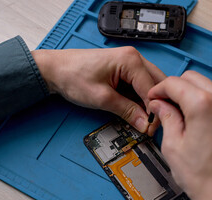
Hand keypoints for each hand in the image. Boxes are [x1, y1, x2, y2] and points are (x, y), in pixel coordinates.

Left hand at [31, 47, 164, 134]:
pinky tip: (136, 111)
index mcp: (131, 60)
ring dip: (148, 103)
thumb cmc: (73, 76)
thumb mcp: (102, 98)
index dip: (153, 112)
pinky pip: (139, 85)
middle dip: (156, 106)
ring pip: (150, 85)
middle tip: (150, 126)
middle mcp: (134, 58)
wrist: (55, 70)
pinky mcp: (124, 69)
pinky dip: (139, 99)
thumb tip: (144, 124)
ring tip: (143, 121)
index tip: (151, 129)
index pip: (152, 90)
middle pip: (156, 85)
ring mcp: (130, 62)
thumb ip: (126, 111)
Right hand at [148, 71, 211, 199]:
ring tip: (185, 117)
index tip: (153, 98)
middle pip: (194, 79)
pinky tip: (206, 127)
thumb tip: (159, 105)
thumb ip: (166, 117)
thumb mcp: (172, 145)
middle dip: (176, 88)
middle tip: (165, 105)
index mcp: (203, 104)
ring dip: (195, 97)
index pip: (174, 82)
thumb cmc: (203, 178)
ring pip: (211, 90)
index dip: (159, 89)